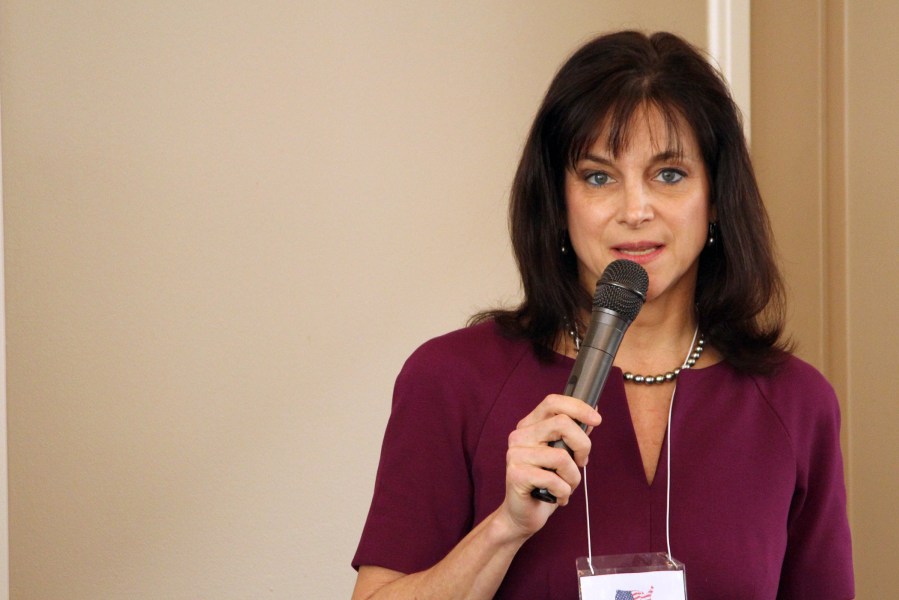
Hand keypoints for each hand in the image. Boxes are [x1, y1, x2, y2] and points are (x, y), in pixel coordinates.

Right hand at [498, 394, 600, 537]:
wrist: (523, 515)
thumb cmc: (546, 484)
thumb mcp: (563, 456)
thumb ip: (573, 436)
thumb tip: (593, 414)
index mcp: (530, 426)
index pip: (553, 402)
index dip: (578, 407)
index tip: (597, 420)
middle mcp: (519, 436)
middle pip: (562, 423)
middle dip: (583, 445)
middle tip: (582, 463)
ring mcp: (516, 454)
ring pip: (562, 456)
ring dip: (573, 477)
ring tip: (566, 486)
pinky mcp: (516, 474)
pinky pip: (554, 479)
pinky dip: (564, 492)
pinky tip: (557, 497)